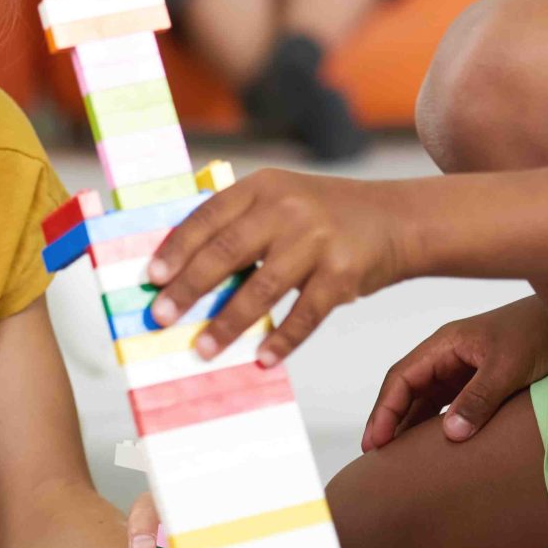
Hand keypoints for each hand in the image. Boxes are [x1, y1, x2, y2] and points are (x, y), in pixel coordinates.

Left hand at [146, 169, 410, 365]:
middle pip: (228, 251)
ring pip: (262, 287)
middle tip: (161, 317)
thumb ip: (239, 225)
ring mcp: (317, 239)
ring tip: (202, 349)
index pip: (209, 216)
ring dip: (228, 323)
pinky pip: (305, 313)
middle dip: (190, 288)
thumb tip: (181, 274)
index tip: (152, 277)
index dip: (177, 248)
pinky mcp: (343, 272)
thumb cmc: (322, 217)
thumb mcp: (280, 201)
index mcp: (262, 187)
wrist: (395, 218)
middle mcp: (288, 208)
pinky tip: (262, 359)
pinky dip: (282, 340)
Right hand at [365, 295, 547, 450]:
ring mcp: (463, 369)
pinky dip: (437, 424)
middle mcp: (447, 357)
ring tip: (398, 457)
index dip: (384, 410)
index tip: (375, 441)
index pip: (401, 378)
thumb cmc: (539, 332)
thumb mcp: (508, 366)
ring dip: (411, 425)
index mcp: (444, 345)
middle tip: (377, 456)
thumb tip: (450, 434)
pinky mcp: (480, 382)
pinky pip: (449, 405)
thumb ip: (479, 398)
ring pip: (426, 399)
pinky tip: (434, 445)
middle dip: (390, 421)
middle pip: (407, 390)